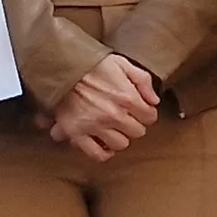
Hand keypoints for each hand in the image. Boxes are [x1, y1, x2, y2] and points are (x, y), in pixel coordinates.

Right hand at [44, 53, 159, 161]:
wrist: (61, 67)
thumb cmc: (91, 63)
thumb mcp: (122, 63)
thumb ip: (142, 80)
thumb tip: (154, 100)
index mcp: (127, 97)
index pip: (150, 117)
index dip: (146, 113)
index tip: (140, 110)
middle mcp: (114, 115)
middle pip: (137, 132)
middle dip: (134, 124)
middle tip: (126, 118)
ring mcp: (95, 126)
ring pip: (120, 144)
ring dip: (119, 137)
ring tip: (114, 130)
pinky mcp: (77, 133)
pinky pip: (96, 154)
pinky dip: (103, 153)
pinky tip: (104, 146)